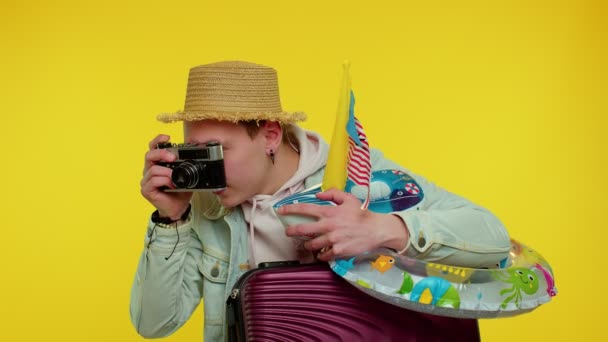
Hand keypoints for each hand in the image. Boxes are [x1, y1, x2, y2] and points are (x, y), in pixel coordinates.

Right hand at [140, 134, 191, 220]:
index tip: (167, 137)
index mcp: (157, 164)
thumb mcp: (185, 175)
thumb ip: (185, 165)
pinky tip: (171, 185)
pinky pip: (153, 180)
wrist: (178, 208)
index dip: (158, 141)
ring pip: (153, 169)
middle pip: (149, 155)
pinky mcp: (146, 190)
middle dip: (162, 153)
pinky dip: (164, 181)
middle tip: (172, 158)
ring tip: (175, 178)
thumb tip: (194, 156)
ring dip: (167, 172)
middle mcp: (149, 170)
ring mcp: (146, 180)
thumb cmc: (180, 191)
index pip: (153, 148)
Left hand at [280, 188, 408, 260]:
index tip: (280, 210)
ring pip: (311, 245)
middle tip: (287, 232)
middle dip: (291, 231)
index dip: (290, 209)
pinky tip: (322, 253)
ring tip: (308, 244)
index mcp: (329, 212)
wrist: (376, 230)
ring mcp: (332, 240)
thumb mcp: (348, 199)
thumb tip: (317, 194)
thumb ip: (332, 193)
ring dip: (307, 245)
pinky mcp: (337, 251)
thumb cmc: (361, 214)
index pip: (304, 209)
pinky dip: (321, 255)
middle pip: (302, 230)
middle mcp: (328, 226)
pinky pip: (323, 255)